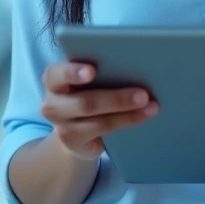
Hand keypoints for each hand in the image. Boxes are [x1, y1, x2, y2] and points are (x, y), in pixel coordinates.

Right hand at [40, 62, 158, 160]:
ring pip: (98, 121)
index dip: (73, 72)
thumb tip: (135, 60)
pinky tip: (143, 116)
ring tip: (151, 106)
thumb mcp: (84, 79)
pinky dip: (127, 122)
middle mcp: (53, 104)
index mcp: (54, 79)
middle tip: (143, 94)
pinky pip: (104, 132)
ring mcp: (62, 128)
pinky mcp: (76, 143)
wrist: (73, 128)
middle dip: (116, 98)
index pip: (56, 74)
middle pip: (85, 102)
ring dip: (128, 114)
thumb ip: (99, 69)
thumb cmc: (85, 90)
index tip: (92, 71)